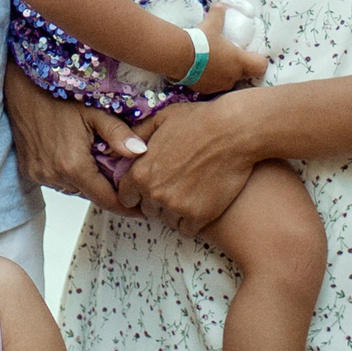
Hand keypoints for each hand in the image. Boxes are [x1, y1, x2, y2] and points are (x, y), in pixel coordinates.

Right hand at [4, 60, 146, 210]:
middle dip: (106, 187)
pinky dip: (67, 174)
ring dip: (85, 180)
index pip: (105, 199)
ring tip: (92, 157)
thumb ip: (118, 134)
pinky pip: (56, 181)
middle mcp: (55, 176)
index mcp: (74, 166)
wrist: (23, 91)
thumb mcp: (94, 113)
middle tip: (118, 172)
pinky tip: (71, 154)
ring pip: (73, 188)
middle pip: (90, 194)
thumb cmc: (58, 99)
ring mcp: (40, 175)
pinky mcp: (30, 172)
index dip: (125, 206)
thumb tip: (141, 152)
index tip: (139, 210)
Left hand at [124, 95, 261, 233]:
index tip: (150, 188)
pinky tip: (200, 206)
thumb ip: (136, 135)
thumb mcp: (160, 119)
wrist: (233, 132)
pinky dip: (192, 222)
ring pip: (167, 221)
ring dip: (175, 212)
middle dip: (158, 201)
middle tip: (175, 187)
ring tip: (189, 195)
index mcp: (141, 172)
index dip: (138, 192)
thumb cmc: (198, 121)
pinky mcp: (199, 216)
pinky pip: (187, 230)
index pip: (126, 197)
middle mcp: (155, 192)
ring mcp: (176, 206)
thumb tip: (118, 147)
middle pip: (148, 210)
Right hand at [191, 0, 267, 96]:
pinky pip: (212, 85)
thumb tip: (221, 5)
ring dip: (224, 73)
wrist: (179, 56)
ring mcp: (218, 86)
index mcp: (239, 61)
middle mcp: (232, 77)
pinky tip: (200, 69)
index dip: (257, 59)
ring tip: (212, 62)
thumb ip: (219, 14)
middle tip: (229, 56)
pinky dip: (209, 79)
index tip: (250, 53)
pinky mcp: (205, 90)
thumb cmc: (201, 40)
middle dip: (239, 67)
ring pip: (227, 81)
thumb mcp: (211, 23)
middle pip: (244, 75)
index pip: (261, 66)